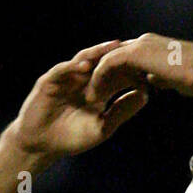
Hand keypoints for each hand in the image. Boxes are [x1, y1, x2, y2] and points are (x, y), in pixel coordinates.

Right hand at [9, 40, 149, 156]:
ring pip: (84, 59)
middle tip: (137, 48)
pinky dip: (73, 66)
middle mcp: (84, 79)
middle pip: (104, 61)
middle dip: (119, 55)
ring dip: (98, 53)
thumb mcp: (102, 127)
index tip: (151, 68)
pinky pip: (62, 70)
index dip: (132, 70)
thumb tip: (145, 96)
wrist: (42, 145)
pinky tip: (85, 65)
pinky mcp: (50, 81)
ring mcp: (67, 77)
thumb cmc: (71, 138)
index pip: (118, 75)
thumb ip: (121, 111)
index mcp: (99, 89)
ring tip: (114, 47)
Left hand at [82, 33, 192, 110]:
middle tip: (91, 93)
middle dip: (101, 76)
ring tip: (88, 96)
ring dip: (96, 78)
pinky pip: (108, 64)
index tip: (107, 93)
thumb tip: (150, 82)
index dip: (115, 77)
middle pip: (113, 57)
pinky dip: (99, 78)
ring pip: (107, 59)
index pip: (127, 60)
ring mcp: (138, 45)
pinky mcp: (134, 53)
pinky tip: (93, 94)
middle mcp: (143, 42)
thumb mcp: (173, 78)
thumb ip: (158, 77)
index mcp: (152, 48)